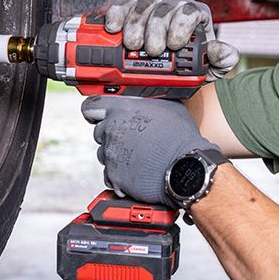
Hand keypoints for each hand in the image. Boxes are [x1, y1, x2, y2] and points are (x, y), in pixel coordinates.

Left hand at [81, 96, 220, 204]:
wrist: (187, 167)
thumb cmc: (180, 137)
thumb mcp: (167, 107)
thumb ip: (145, 104)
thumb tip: (143, 104)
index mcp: (122, 109)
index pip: (91, 106)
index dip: (95, 112)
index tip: (99, 116)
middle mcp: (112, 130)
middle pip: (99, 132)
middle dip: (112, 135)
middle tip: (132, 139)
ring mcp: (111, 154)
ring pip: (105, 154)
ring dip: (117, 155)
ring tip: (139, 156)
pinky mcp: (114, 176)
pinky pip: (111, 175)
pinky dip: (121, 175)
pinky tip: (138, 170)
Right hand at [104, 0, 238, 80]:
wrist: (174, 66)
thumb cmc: (194, 61)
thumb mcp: (211, 66)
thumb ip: (222, 60)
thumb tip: (222, 52)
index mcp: (196, 14)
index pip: (191, 12)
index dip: (181, 25)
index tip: (175, 44)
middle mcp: (174, 5)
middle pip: (164, 9)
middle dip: (156, 29)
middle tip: (153, 50)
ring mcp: (153, 4)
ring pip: (143, 5)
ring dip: (136, 25)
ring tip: (133, 44)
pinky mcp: (133, 7)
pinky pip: (124, 5)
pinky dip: (117, 14)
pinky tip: (114, 28)